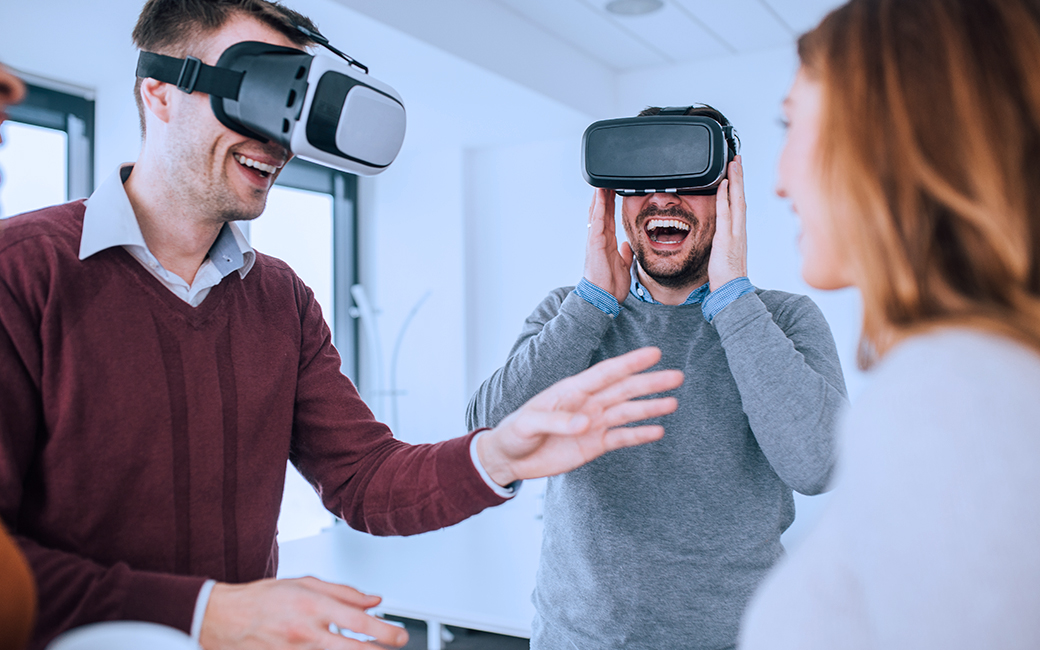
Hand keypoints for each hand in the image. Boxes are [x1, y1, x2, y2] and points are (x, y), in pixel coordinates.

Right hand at [200, 577, 408, 649]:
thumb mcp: (305, 583)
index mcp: (313, 606)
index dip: (385, 631)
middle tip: (397, 644)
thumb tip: (374, 600)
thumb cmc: (264, 598)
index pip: (359, 622)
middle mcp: (306, 632)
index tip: (400, 636)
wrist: (223, 618)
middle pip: (353, 649)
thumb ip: (343, 592)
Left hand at [477, 347, 682, 485]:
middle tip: (677, 376)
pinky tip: (658, 430)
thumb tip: (587, 422)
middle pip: (623, 390)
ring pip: (626, 412)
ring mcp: (592, 423)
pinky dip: (639, 434)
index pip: (605, 373)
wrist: (508, 458)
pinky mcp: (594, 445)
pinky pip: (621, 437)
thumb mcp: (528, 424)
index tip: (654, 353)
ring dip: (650, 407)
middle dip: (649, 383)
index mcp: (570, 390)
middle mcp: (586, 403)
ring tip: (673, 402)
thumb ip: (557, 422)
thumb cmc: (514, 433)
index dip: (630, 363)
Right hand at [583, 188, 632, 302]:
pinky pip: (597, 219)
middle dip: (604, 195)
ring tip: (603, 181)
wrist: (604, 297)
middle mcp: (600, 239)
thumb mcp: (623, 266)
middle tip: (608, 180)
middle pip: (601, 211)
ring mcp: (595, 239)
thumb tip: (627, 245)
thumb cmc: (610, 285)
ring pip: (597, 212)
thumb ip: (625, 254)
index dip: (610, 204)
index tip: (614, 191)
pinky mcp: (595, 241)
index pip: (608, 218)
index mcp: (607, 243)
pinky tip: (600, 194)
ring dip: (600, 196)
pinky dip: (598, 206)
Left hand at [708, 155, 747, 290]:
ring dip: (735, 180)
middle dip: (739, 176)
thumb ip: (722, 241)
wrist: (732, 290)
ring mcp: (735, 232)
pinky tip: (722, 184)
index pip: (740, 203)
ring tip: (733, 163)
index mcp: (738, 232)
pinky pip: (725, 213)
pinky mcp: (726, 238)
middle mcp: (740, 229)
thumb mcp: (724, 253)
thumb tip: (716, 235)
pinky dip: (724, 197)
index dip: (739, 186)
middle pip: (741, 196)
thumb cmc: (727, 275)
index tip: (736, 170)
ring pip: (737, 200)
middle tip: (737, 157)